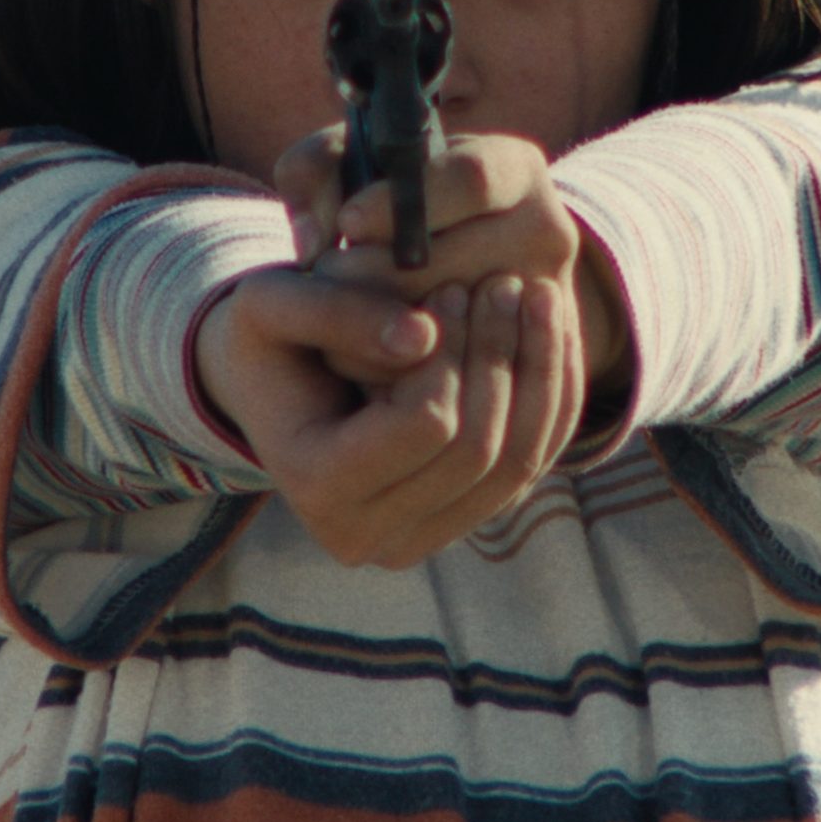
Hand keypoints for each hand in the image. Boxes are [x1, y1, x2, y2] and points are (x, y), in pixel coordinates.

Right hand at [194, 267, 583, 568]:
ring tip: (535, 296)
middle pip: (475, 451)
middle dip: (498, 357)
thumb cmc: (270, 335)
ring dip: (537, 374)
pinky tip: (550, 332)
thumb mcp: (274, 303)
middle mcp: (368, 536)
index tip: (456, 285)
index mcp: (316, 487)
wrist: (277, 382)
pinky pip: (531, 464)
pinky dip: (549, 397)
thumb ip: (336, 312)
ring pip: (516, 465)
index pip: (423, 425)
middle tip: (505, 283)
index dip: (451, 354)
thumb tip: (422, 335)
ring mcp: (419, 539)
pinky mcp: (460, 522)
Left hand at [273, 129, 632, 403]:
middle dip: (365, 274)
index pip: (469, 179)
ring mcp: (539, 303)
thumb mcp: (357, 162)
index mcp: (516, 168)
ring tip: (342, 307)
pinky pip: (436, 373)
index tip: (348, 223)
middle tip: (327, 274)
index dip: (400, 203)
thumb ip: (313, 168)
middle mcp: (547, 232)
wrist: (451, 257)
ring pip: (437, 326)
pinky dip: (384, 367)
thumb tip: (315, 238)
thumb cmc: (389, 198)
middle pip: (446, 263)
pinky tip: (364, 346)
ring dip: (367, 326)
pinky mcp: (518, 358)